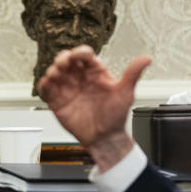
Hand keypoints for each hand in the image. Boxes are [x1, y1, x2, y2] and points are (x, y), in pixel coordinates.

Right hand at [37, 45, 150, 169]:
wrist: (104, 138)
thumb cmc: (115, 116)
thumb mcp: (125, 93)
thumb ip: (133, 74)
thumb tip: (147, 58)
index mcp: (95, 72)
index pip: (85, 55)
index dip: (80, 52)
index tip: (78, 56)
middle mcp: (80, 78)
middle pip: (66, 59)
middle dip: (63, 58)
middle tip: (63, 64)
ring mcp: (68, 89)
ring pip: (55, 71)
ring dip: (52, 70)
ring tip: (56, 75)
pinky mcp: (57, 101)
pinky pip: (46, 89)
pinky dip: (43, 84)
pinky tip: (47, 85)